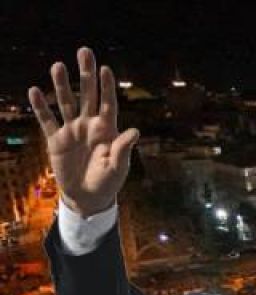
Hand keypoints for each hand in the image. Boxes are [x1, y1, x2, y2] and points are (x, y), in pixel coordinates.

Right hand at [28, 47, 138, 216]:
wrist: (88, 197)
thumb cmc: (108, 182)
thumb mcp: (118, 167)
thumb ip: (123, 149)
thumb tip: (134, 131)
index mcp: (107, 130)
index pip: (108, 103)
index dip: (107, 87)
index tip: (105, 68)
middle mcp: (89, 125)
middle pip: (88, 95)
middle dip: (86, 74)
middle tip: (84, 51)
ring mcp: (72, 130)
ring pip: (67, 102)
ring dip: (62, 84)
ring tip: (58, 65)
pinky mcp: (56, 140)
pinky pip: (47, 120)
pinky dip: (41, 107)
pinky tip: (35, 91)